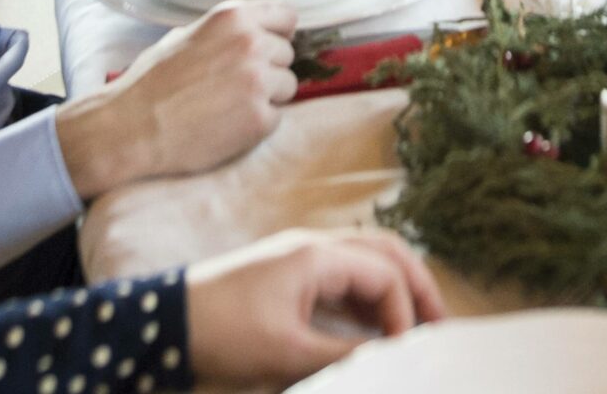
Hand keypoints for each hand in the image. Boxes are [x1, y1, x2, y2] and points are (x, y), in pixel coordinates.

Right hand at [52, 0, 296, 196]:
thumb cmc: (152, 82)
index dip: (277, 34)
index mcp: (234, 17)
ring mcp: (258, 81)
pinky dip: (258, 125)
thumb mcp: (185, 35)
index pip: (287, 15)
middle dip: (268, 69)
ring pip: (288, 86)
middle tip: (235, 85)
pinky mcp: (260, 119)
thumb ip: (225, 31)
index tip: (267, 47)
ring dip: (267, 97)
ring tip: (230, 105)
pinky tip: (228, 125)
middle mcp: (251, 43)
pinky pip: (277, 118)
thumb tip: (255, 33)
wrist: (131, 128)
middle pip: (287, 54)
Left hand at [186, 228, 445, 384]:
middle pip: (386, 251)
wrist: (165, 320)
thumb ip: (344, 354)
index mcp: (318, 255)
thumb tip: (389, 361)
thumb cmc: (223, 331)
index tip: (408, 354)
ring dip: (395, 287)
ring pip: (367, 258)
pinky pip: (344, 274)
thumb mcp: (287, 351)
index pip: (384, 276)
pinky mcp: (289, 273)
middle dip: (418, 284)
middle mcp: (315, 245)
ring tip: (416, 324)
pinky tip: (376, 326)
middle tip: (441, 323)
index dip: (405, 315)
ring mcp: (301, 256)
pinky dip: (369, 295)